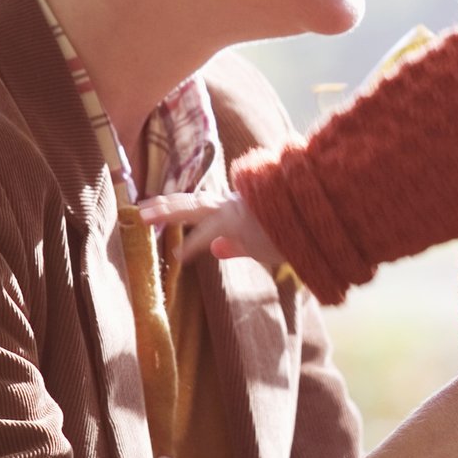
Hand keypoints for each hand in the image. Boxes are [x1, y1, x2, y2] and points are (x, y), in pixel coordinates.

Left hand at [136, 189, 284, 273]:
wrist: (321, 220)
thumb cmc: (297, 232)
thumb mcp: (262, 244)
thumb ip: (237, 246)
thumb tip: (215, 250)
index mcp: (236, 208)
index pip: (198, 207)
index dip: (174, 208)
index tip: (150, 210)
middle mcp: (234, 205)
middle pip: (191, 204)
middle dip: (163, 207)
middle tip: (136, 209)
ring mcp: (239, 212)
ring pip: (196, 210)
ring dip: (168, 214)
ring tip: (144, 218)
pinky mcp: (246, 224)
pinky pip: (213, 233)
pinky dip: (194, 243)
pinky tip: (179, 254)